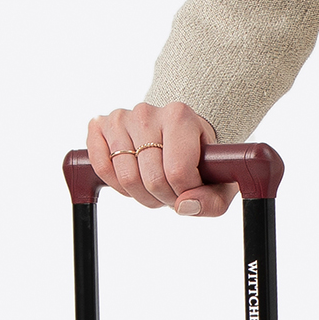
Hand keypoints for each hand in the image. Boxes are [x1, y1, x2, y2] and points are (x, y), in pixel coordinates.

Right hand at [86, 101, 232, 214]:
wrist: (177, 132)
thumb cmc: (198, 158)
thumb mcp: (218, 181)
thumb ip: (211, 201)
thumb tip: (183, 206)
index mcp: (180, 116)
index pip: (178, 172)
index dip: (184, 194)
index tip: (189, 189)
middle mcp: (147, 112)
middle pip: (152, 179)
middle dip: (163, 198)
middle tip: (171, 192)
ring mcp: (120, 118)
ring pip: (126, 178)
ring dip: (141, 195)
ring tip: (154, 185)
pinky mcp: (100, 126)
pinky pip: (101, 168)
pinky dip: (117, 185)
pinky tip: (133, 179)